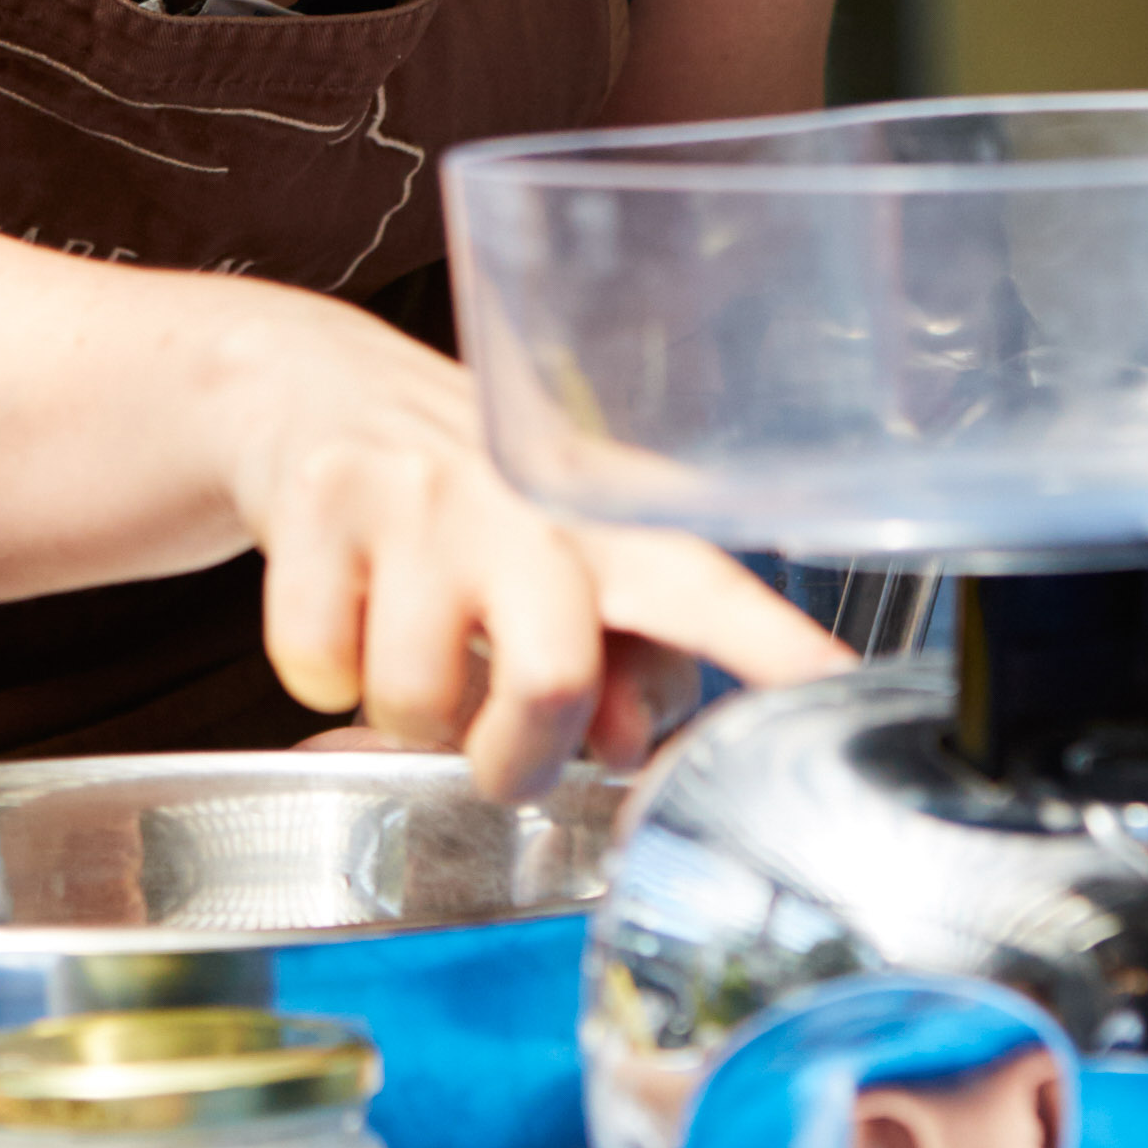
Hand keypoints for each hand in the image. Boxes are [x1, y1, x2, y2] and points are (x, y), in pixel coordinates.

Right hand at [231, 309, 841, 791]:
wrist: (313, 389)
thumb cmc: (464, 505)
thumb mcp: (555, 567)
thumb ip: (615, 664)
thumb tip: (622, 749)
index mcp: (605, 523)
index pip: (703, 589)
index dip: (771, 646)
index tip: (834, 688)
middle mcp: (525, 500)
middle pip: (552, 679)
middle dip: (518, 758)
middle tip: (501, 758)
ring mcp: (420, 494)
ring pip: (411, 700)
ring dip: (403, 716)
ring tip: (406, 653)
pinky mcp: (321, 501)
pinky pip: (316, 668)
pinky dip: (320, 675)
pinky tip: (342, 612)